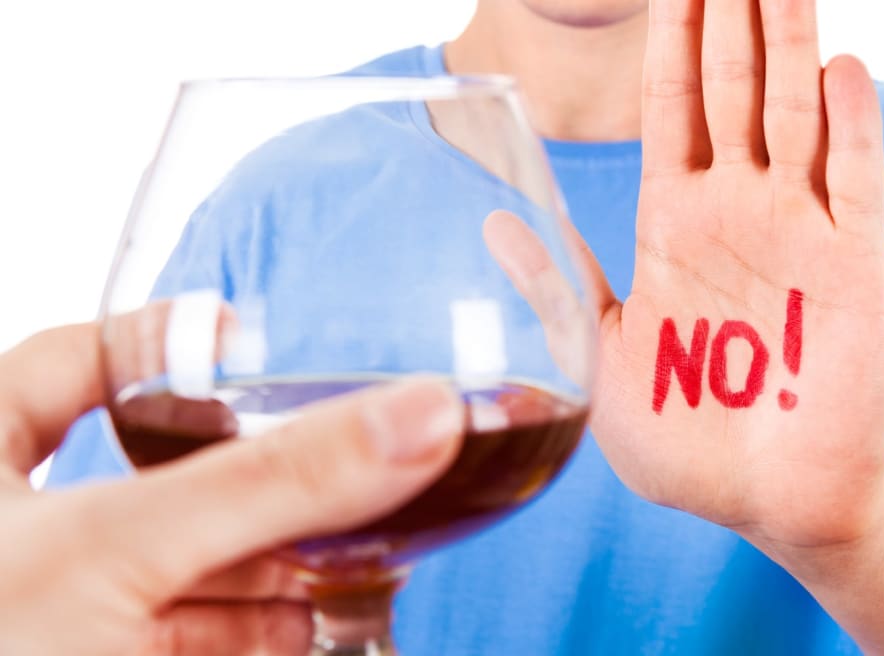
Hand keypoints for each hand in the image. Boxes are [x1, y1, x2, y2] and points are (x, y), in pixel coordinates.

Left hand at [0, 320, 463, 654]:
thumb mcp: (112, 550)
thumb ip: (268, 481)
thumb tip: (415, 414)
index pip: (72, 364)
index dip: (160, 342)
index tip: (248, 342)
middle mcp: (27, 534)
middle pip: (157, 470)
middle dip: (257, 469)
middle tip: (343, 450)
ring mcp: (67, 612)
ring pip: (184, 561)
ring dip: (274, 556)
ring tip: (360, 540)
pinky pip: (194, 635)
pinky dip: (261, 628)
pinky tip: (319, 622)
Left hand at [490, 0, 883, 551]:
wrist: (770, 500)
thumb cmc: (685, 440)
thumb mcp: (599, 358)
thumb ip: (562, 284)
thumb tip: (498, 223)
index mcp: (674, 225)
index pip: (672, 109)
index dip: (670, 42)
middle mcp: (738, 212)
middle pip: (734, 89)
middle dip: (729, 17)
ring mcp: (800, 230)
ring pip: (795, 112)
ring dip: (788, 40)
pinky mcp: (856, 264)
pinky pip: (855, 178)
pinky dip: (850, 122)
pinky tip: (839, 65)